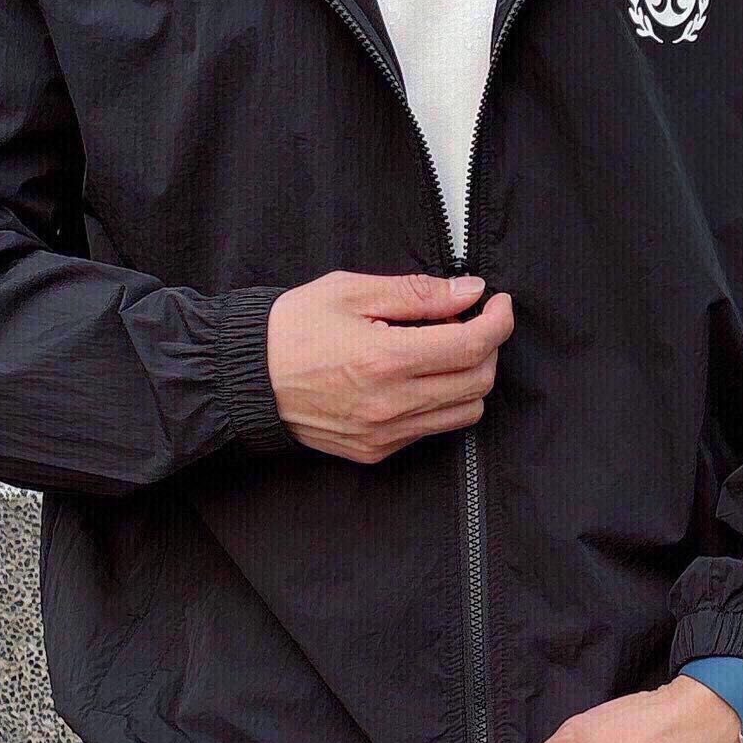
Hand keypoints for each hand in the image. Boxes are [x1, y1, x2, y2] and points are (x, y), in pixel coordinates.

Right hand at [268, 270, 513, 462]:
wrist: (244, 378)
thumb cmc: (292, 328)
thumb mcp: (351, 291)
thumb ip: (417, 293)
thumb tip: (469, 291)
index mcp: (386, 359)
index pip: (473, 346)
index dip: (497, 320)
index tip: (497, 302)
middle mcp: (391, 405)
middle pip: (479, 382)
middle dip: (488, 347)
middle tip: (470, 321)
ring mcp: (385, 434)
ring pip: (464, 413)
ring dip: (470, 378)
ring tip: (446, 350)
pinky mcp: (376, 451)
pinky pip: (431, 430)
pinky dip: (440, 402)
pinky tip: (417, 377)